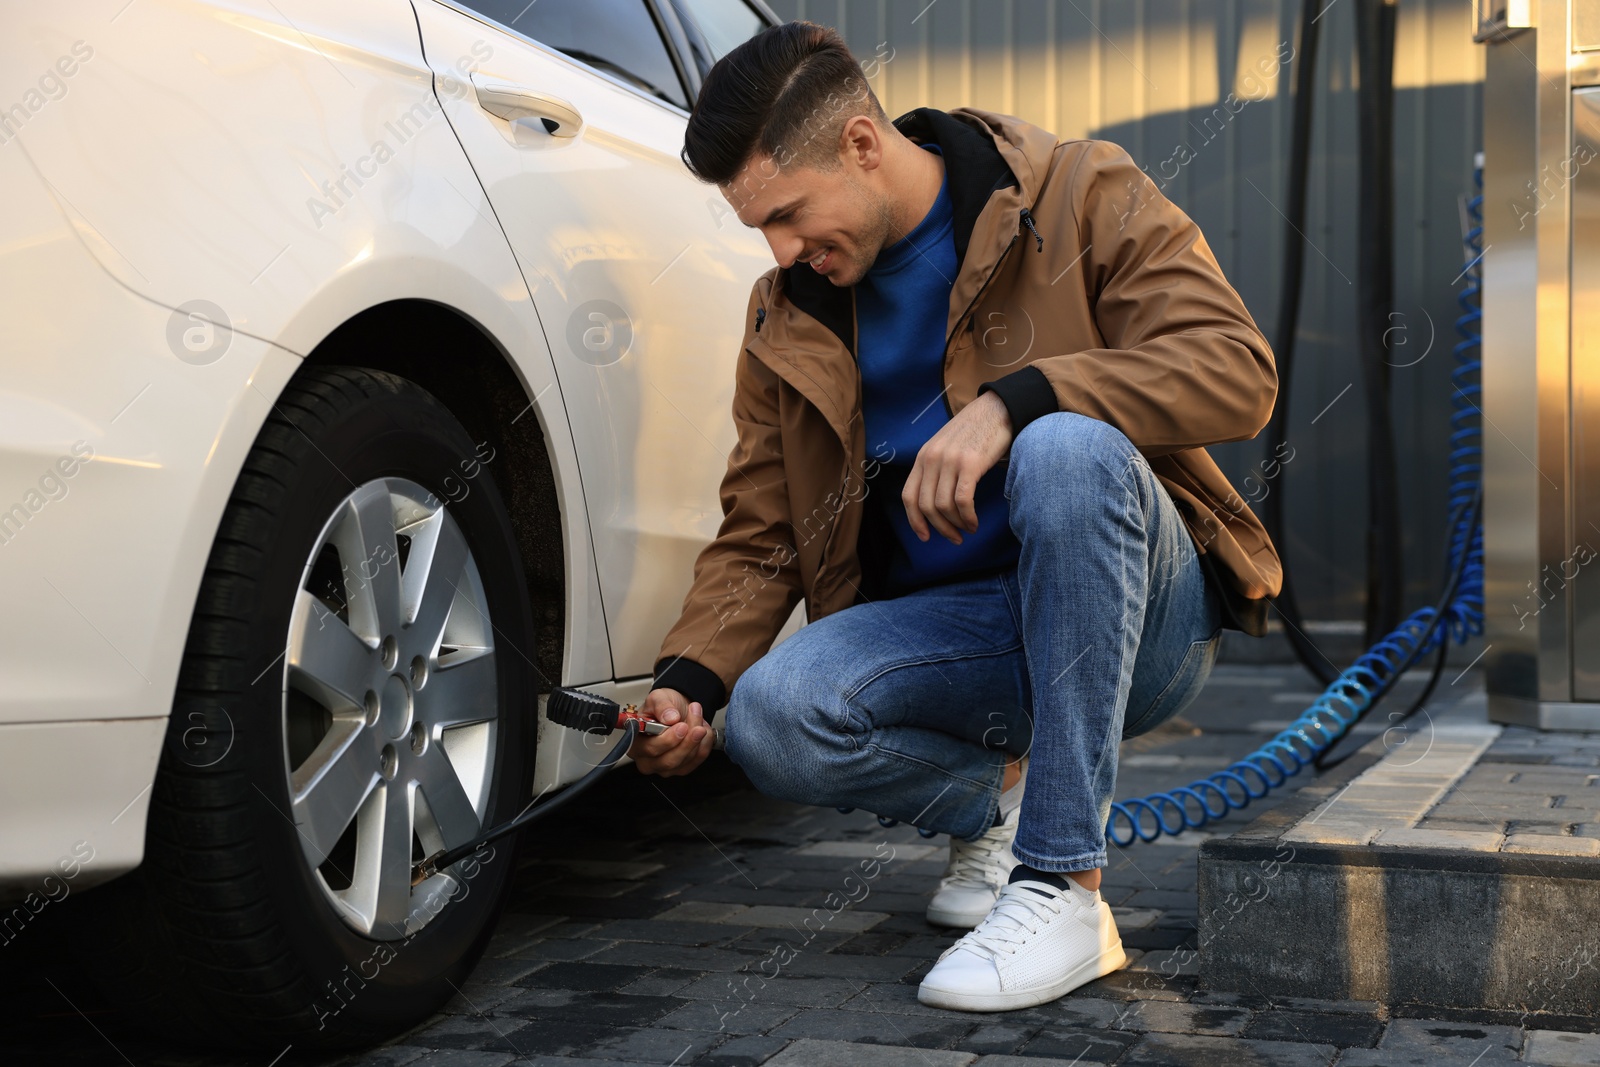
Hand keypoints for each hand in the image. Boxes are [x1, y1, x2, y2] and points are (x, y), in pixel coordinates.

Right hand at [628, 687, 713, 776]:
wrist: (678, 709)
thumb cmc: (663, 707)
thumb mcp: (658, 698)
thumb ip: (662, 706)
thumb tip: (670, 717)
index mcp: (636, 743)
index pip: (649, 749)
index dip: (667, 740)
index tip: (681, 726)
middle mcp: (647, 759)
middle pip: (668, 761)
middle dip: (687, 741)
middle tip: (697, 725)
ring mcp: (665, 767)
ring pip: (685, 760)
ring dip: (697, 738)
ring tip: (697, 717)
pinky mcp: (682, 769)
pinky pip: (698, 760)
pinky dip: (704, 743)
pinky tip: (701, 729)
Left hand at [902, 391, 1013, 544]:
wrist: (998, 408)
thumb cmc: (975, 431)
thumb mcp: (945, 447)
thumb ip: (936, 469)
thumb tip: (936, 503)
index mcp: (923, 456)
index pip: (908, 496)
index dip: (915, 521)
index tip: (925, 536)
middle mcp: (932, 459)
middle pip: (926, 506)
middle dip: (940, 528)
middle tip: (955, 538)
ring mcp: (950, 461)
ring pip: (944, 506)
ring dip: (956, 525)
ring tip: (968, 529)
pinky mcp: (970, 464)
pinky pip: (963, 501)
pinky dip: (967, 517)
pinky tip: (974, 522)